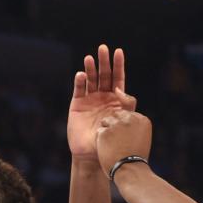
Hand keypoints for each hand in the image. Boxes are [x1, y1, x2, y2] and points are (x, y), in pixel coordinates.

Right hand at [67, 44, 135, 161]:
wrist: (92, 154)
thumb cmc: (110, 140)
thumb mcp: (122, 122)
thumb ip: (126, 105)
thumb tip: (120, 90)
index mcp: (115, 99)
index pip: (118, 78)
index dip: (118, 65)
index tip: (118, 52)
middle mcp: (102, 96)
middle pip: (104, 75)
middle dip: (103, 62)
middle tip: (102, 49)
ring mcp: (89, 99)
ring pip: (91, 79)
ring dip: (90, 68)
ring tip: (89, 59)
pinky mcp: (77, 104)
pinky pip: (79, 90)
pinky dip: (80, 81)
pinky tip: (81, 75)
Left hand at [95, 109, 152, 178]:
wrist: (130, 170)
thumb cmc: (136, 159)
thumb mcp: (141, 139)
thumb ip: (134, 128)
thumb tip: (124, 123)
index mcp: (142, 120)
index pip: (128, 115)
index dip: (124, 126)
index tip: (126, 137)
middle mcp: (130, 119)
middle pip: (117, 115)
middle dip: (115, 125)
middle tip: (116, 140)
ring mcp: (117, 124)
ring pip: (107, 121)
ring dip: (107, 131)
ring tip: (112, 145)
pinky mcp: (105, 132)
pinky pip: (99, 131)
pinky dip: (101, 140)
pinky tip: (107, 149)